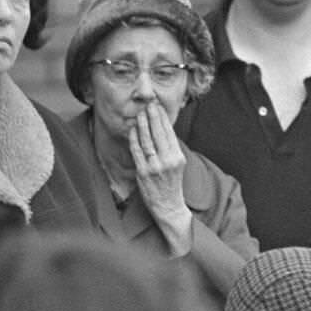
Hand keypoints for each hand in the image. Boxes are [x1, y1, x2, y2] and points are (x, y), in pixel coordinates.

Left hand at [129, 103, 192, 254]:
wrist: (168, 206)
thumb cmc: (171, 184)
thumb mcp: (176, 164)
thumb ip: (170, 148)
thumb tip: (162, 129)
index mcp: (177, 157)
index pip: (169, 133)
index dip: (163, 118)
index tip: (158, 107)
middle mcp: (168, 161)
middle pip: (159, 134)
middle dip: (153, 117)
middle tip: (149, 104)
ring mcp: (155, 167)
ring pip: (147, 141)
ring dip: (142, 125)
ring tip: (140, 114)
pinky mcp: (143, 173)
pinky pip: (137, 152)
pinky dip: (134, 139)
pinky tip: (132, 130)